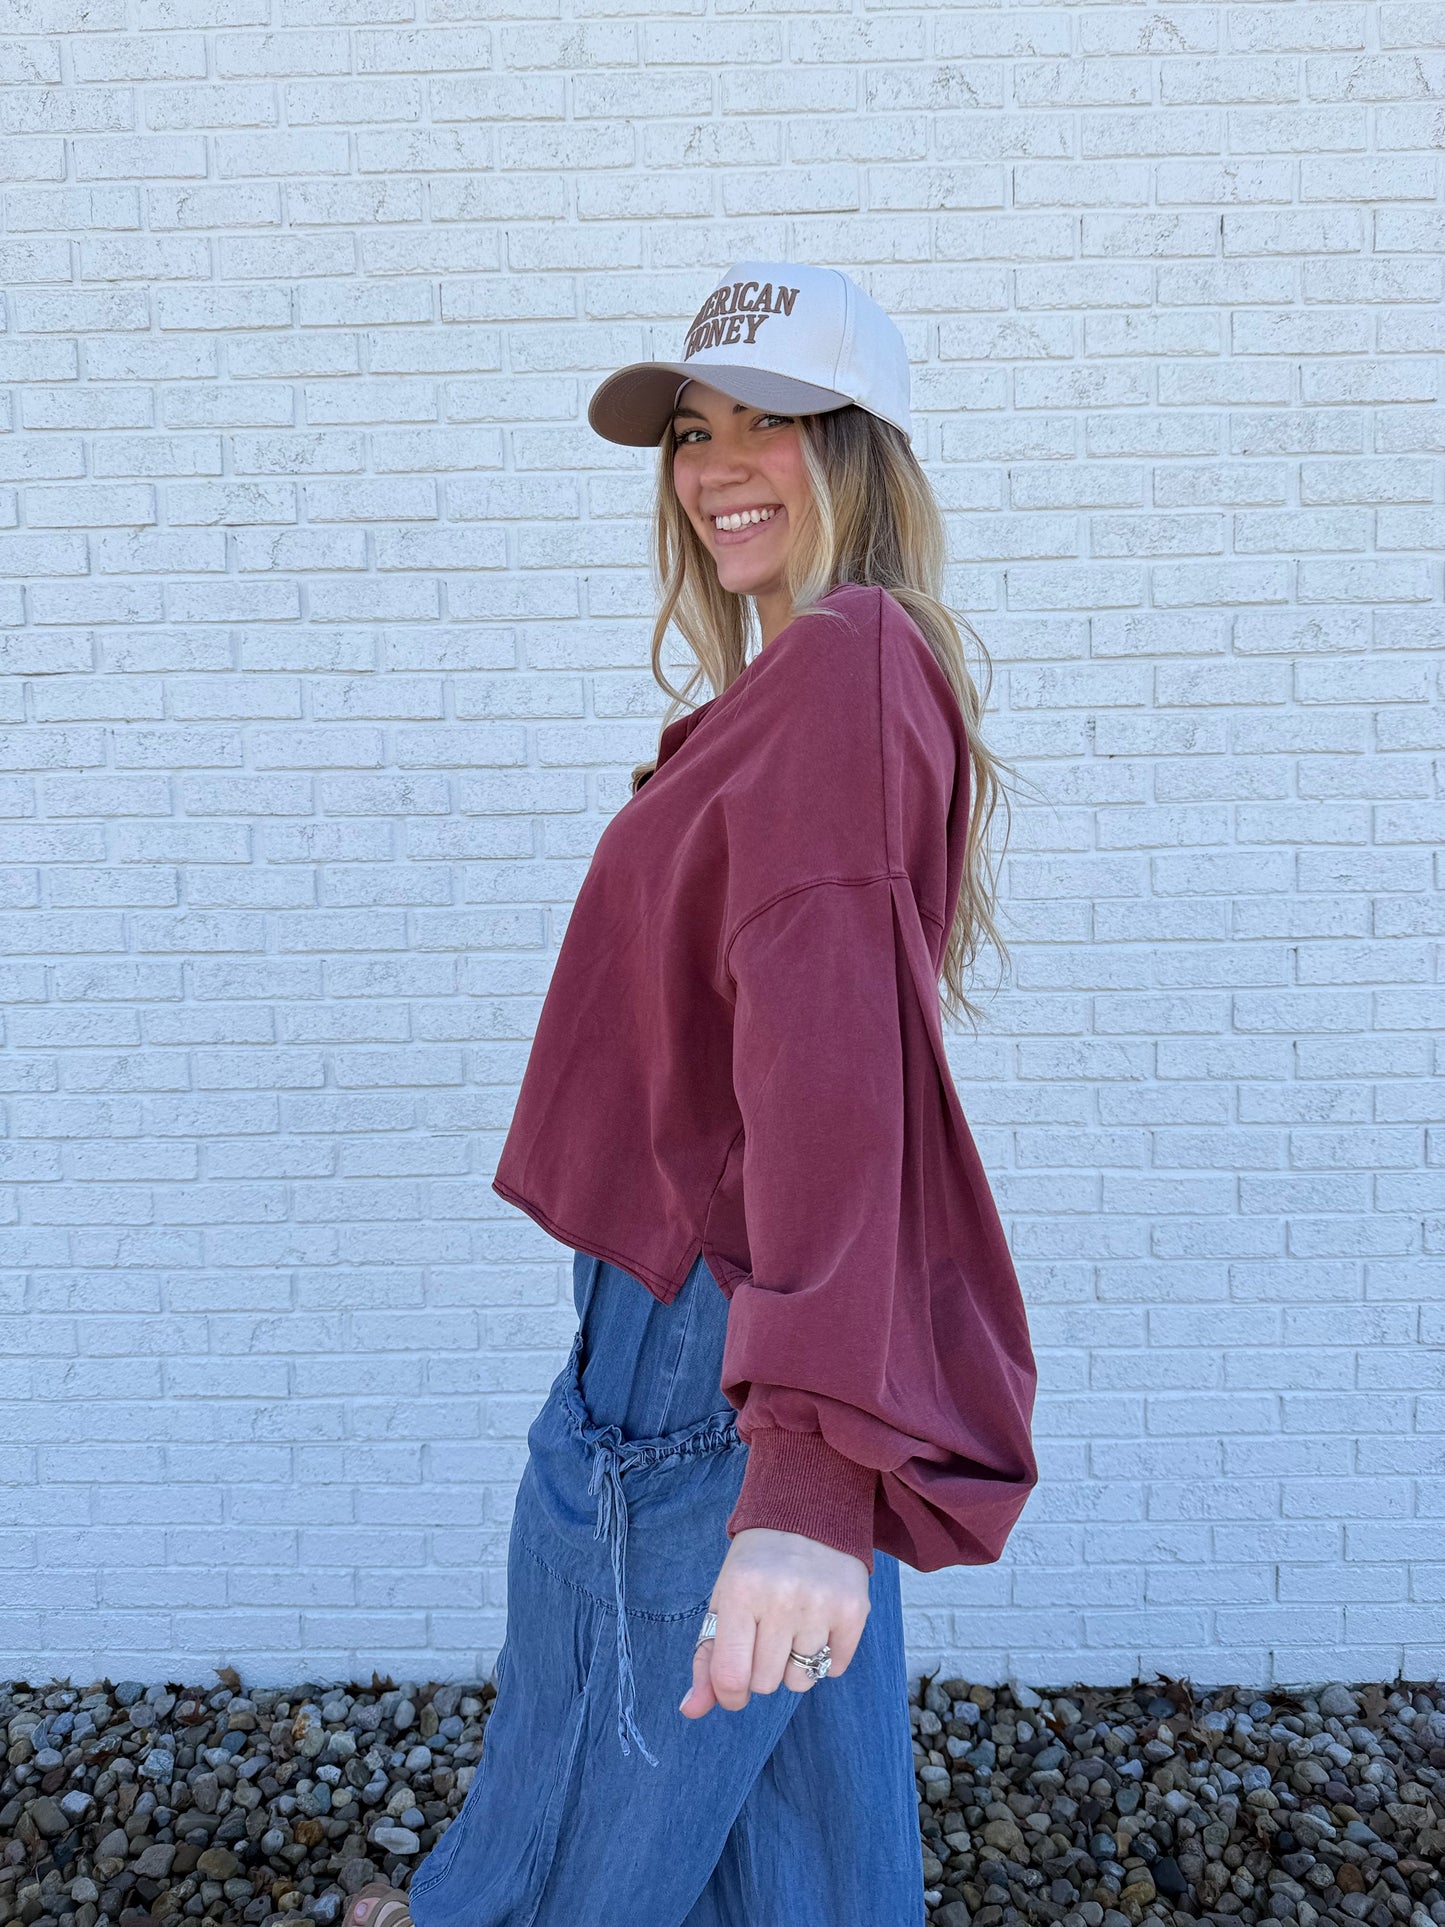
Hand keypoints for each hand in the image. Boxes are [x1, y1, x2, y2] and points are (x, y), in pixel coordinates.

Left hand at [679, 1526, 869, 1718]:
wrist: (809, 1515)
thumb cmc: (757, 1566)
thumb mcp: (723, 1601)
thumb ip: (707, 1658)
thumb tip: (690, 1710)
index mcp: (740, 1592)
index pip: (731, 1676)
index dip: (729, 1694)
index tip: (734, 1684)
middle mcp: (780, 1598)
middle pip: (765, 1683)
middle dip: (761, 1668)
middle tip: (766, 1632)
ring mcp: (820, 1605)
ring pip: (800, 1682)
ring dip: (793, 1665)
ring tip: (793, 1626)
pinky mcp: (853, 1611)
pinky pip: (833, 1670)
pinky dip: (825, 1657)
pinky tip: (818, 1623)